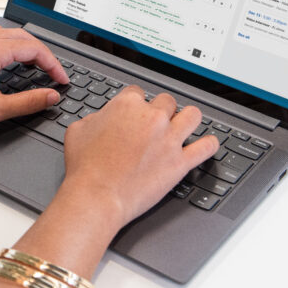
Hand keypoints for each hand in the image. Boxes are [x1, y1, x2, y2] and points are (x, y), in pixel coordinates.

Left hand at [0, 25, 68, 122]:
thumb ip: (27, 102)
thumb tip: (51, 96)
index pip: (35, 48)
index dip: (53, 64)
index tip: (61, 79)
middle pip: (25, 37)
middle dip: (43, 54)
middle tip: (54, 72)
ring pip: (10, 34)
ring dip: (28, 47)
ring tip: (37, 64)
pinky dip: (11, 45)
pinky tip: (11, 57)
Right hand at [61, 86, 218, 227]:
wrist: (97, 195)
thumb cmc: (85, 166)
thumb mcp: (78, 130)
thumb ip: (95, 118)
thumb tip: (102, 118)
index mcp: (127, 105)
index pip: (137, 92)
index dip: (135, 103)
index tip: (135, 112)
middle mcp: (152, 117)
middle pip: (167, 101)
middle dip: (161, 111)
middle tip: (155, 123)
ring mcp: (169, 139)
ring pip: (193, 115)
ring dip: (188, 119)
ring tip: (184, 125)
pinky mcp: (180, 162)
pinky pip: (206, 147)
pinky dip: (209, 144)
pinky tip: (206, 144)